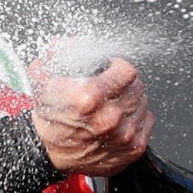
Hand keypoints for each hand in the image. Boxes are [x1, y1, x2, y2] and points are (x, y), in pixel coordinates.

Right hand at [27, 49, 152, 175]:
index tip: (112, 69)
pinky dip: (136, 119)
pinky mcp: (133, 149)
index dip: (118, 66)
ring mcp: (123, 136)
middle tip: (109, 88)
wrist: (48, 151)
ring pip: (143, 103)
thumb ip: (63, 51)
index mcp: (89, 98)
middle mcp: (109, 118)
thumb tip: (82, 42)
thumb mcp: (45, 76)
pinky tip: (118, 121)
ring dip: (130, 101)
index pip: (127, 70)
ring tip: (111, 106)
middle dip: (125, 83)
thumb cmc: (49, 115)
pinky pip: (148, 122)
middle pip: (137, 86)